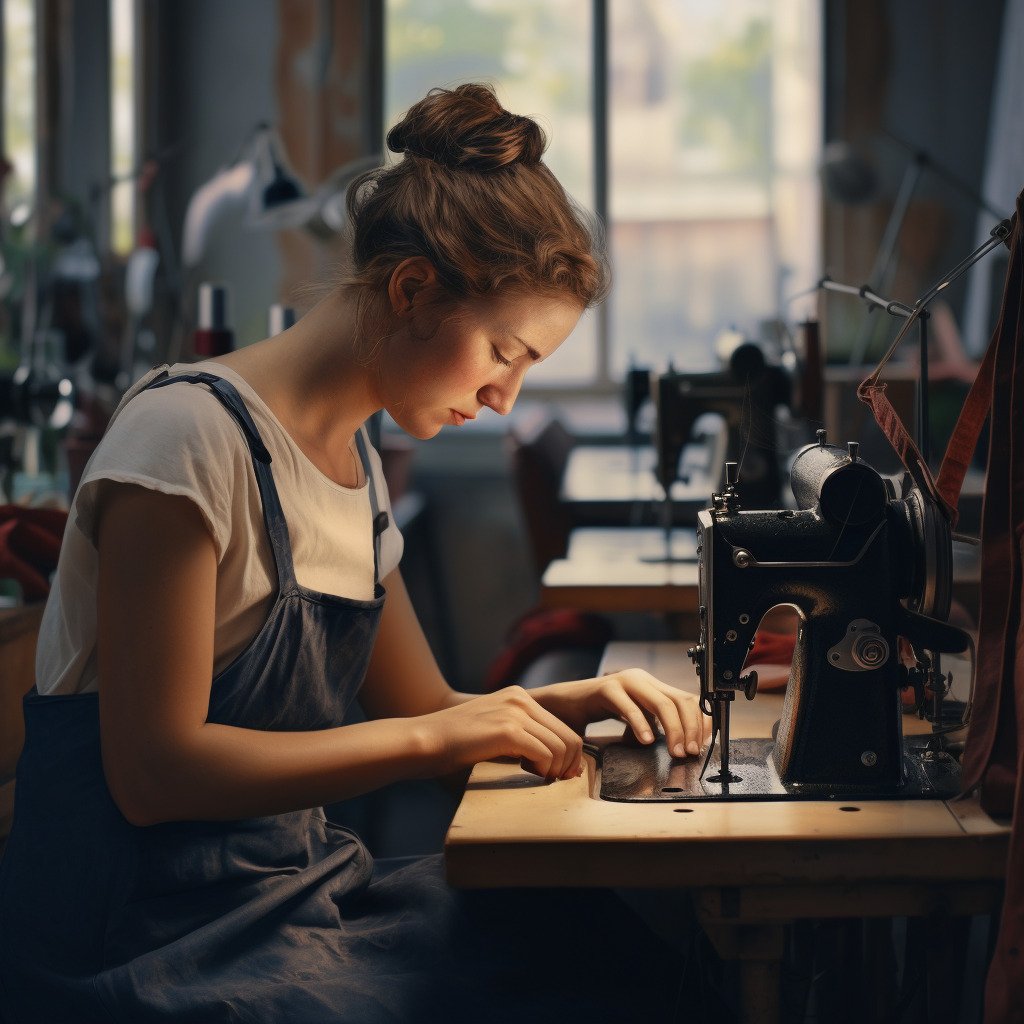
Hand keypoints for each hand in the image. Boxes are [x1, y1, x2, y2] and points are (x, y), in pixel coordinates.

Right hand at [417, 686, 583, 780]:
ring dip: (555, 770)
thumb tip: (554, 763)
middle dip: (568, 765)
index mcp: (519, 697)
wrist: (425, 740)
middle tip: (555, 782)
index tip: (560, 775)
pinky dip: (543, 770)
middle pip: (568, 736)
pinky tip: (529, 775)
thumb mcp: (493, 731)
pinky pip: (545, 753)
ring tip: (538, 779)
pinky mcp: (507, 730)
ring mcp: (515, 712)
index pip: (562, 727)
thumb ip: (521, 737)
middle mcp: (520, 699)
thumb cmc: (454, 745)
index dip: (568, 756)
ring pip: (561, 746)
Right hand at [531, 669, 708, 758]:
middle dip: (689, 729)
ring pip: (661, 704)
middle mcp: (641, 678)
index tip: (701, 743)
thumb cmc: (600, 711)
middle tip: (688, 752)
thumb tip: (682, 742)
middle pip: (678, 701)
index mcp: (651, 684)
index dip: (698, 721)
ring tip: (674, 751)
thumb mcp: (635, 717)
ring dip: (673, 730)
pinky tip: (646, 741)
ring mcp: (624, 681)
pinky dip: (641, 725)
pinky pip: (629, 707)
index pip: (686, 698)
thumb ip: (654, 723)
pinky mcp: (606, 689)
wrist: (564, 704)